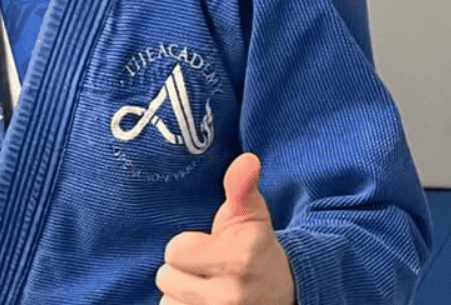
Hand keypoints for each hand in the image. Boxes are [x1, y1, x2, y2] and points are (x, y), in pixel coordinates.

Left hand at [156, 152, 296, 304]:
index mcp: (237, 260)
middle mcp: (229, 296)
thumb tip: (247, 159)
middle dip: (184, 271)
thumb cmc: (257, 249)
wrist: (284, 292)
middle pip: (166, 277)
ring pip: (167, 302)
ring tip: (209, 289)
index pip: (174, 250)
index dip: (190, 246)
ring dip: (183, 295)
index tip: (213, 249)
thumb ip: (242, 187)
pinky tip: (204, 304)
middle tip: (211, 270)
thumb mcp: (252, 216)